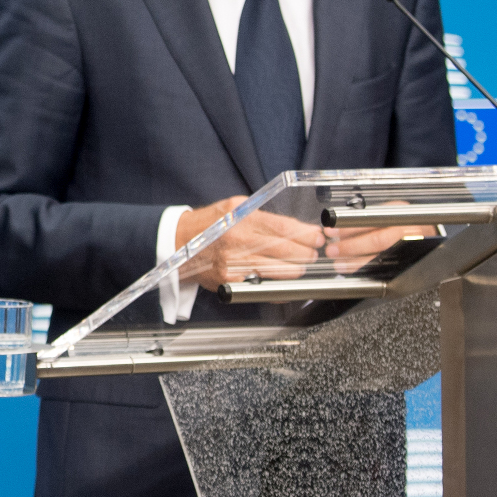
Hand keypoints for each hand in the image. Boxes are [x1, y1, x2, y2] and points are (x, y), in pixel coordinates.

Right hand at [175, 197, 324, 289]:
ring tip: (300, 266)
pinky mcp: (230, 282)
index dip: (306, 234)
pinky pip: (263, 288)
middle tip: (312, 253)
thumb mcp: (236, 207)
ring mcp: (233, 263)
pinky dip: (279, 287)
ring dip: (295, 270)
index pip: (283, 227)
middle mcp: (237, 240)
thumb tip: (298, 228)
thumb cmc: (210, 224)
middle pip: (285, 250)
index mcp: (240, 217)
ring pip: (278, 271)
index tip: (318, 237)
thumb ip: (264, 217)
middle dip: (305, 253)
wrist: (179, 243)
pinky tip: (285, 282)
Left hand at [323, 208, 436, 269]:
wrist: (432, 236)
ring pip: (382, 256)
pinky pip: (388, 267)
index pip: (372, 219)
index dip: (349, 227)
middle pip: (378, 239)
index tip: (332, 231)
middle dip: (351, 246)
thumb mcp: (388, 214)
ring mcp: (412, 246)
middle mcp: (408, 229)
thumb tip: (338, 227)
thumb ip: (368, 220)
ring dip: (357, 261)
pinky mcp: (411, 261)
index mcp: (399, 212)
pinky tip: (355, 269)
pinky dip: (369, 269)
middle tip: (332, 250)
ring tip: (339, 263)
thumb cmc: (404, 224)